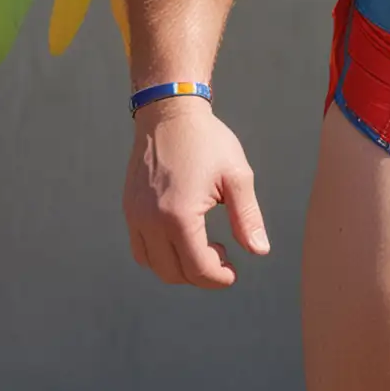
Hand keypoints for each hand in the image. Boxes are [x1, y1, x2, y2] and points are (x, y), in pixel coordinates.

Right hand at [123, 96, 269, 287]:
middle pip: (174, 272)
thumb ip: (247, 217)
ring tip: (204, 247)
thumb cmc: (208, 141)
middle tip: (223, 256)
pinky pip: (139, 248)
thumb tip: (260, 251)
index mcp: (179, 215)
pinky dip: (159, 255)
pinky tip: (181, 237)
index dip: (218, 278)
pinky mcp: (129, 208)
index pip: (197, 268)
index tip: (234, 272)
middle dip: (201, 275)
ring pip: (153, 265)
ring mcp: (135, 216)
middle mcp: (150, 221)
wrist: (170, 112)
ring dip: (179, 268)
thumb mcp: (236, 176)